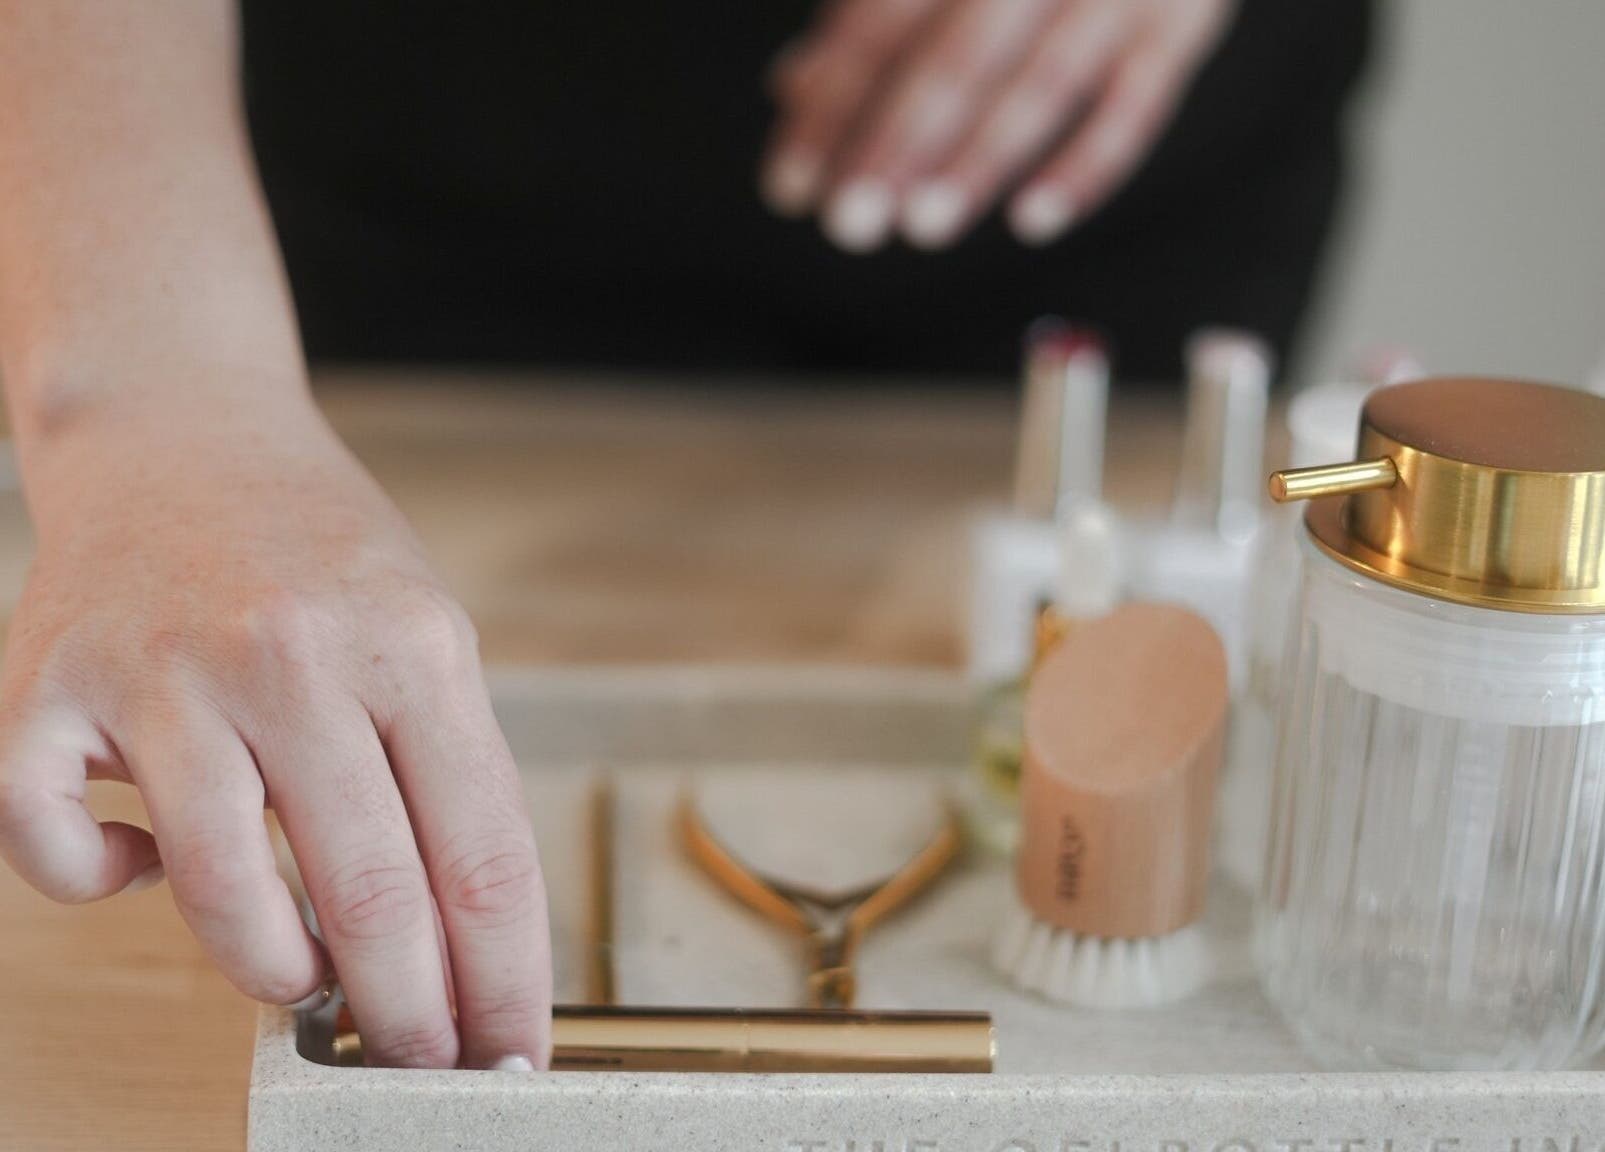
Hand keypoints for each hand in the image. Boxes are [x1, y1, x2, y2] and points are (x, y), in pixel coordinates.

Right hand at [0, 397, 550, 1068]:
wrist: (183, 434)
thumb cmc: (320, 554)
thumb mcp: (428, 634)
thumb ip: (444, 775)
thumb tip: (456, 948)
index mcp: (414, 646)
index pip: (483, 855)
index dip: (505, 980)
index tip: (510, 1055)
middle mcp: (293, 655)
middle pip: (372, 893)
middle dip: (407, 1013)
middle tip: (419, 1059)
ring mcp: (162, 672)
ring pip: (222, 894)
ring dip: (274, 970)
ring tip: (302, 974)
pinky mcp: (46, 689)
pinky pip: (60, 851)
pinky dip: (106, 886)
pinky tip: (147, 860)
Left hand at [761, 0, 1232, 251]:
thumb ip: (873, 10)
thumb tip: (795, 87)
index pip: (880, 21)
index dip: (831, 108)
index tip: (793, 186)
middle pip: (956, 55)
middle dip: (896, 144)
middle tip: (850, 222)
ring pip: (1042, 84)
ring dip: (977, 161)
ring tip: (922, 225)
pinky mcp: (1181, 22)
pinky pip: (1137, 104)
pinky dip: (1086, 167)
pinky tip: (1032, 220)